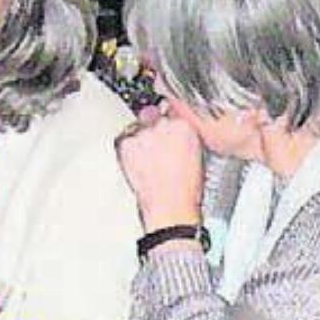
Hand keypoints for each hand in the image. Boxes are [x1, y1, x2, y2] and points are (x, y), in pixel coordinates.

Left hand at [116, 104, 205, 231]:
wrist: (170, 209)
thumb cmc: (186, 190)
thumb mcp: (196, 155)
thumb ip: (184, 136)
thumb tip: (174, 131)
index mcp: (185, 126)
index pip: (172, 111)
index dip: (168, 124)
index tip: (166, 133)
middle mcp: (164, 125)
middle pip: (153, 115)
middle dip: (153, 129)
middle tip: (156, 150)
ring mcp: (143, 133)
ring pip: (136, 127)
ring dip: (139, 139)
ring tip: (147, 161)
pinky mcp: (125, 143)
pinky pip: (123, 139)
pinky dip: (127, 149)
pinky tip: (138, 164)